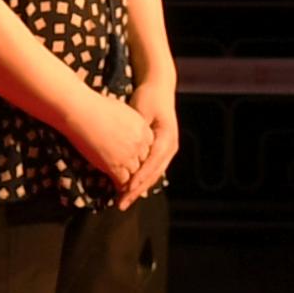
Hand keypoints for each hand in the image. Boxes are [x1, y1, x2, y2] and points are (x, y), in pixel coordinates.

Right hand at [69, 90, 152, 186]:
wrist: (82, 111)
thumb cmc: (95, 106)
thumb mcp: (121, 111)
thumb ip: (128, 122)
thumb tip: (123, 126)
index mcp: (143, 128)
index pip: (148, 147)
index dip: (141, 156)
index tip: (137, 162)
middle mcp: (140, 143)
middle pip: (144, 162)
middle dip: (139, 170)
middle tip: (135, 181)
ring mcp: (129, 155)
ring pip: (135, 174)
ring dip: (131, 183)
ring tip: (128, 191)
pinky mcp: (116, 166)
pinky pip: (123, 182)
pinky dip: (121, 188)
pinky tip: (118, 193)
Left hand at [121, 85, 180, 203]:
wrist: (159, 89)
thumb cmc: (149, 97)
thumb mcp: (142, 111)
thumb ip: (137, 130)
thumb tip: (129, 147)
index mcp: (167, 137)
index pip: (153, 163)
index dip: (139, 177)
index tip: (126, 188)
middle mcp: (170, 147)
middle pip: (154, 174)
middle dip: (138, 190)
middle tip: (122, 203)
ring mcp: (168, 150)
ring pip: (153, 175)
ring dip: (139, 189)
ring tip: (124, 200)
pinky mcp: (162, 151)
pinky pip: (151, 170)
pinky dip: (141, 181)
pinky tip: (130, 190)